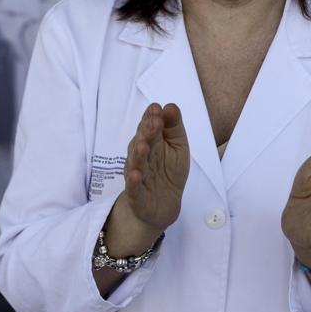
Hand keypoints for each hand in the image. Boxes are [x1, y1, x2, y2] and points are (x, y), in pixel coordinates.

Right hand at [118, 103, 188, 240]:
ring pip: (135, 163)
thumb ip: (174, 127)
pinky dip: (133, 181)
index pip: (148, 126)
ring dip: (138, 155)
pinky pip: (133, 188)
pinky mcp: (136, 195)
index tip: (156, 109)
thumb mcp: (178, 146)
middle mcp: (141, 156)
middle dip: (147, 132)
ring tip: (143, 146)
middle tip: (154, 122)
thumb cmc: (168, 170)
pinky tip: (135, 174)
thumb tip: (170, 106)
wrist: (164, 205)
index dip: (151, 118)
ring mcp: (137, 175)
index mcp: (151, 142)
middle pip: (142, 142)